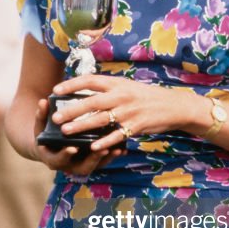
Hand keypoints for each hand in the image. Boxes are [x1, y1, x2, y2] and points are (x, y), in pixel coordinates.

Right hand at [31, 97, 123, 175]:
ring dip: (106, 159)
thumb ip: (42, 114)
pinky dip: (112, 156)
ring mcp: (81, 165)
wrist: (50, 145)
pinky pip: (103, 162)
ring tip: (116, 148)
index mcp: (52, 158)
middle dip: (93, 159)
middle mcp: (68, 166)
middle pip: (82, 168)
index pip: (59, 160)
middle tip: (102, 150)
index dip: (65, 155)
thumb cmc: (45, 133)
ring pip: (96, 166)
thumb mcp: (41, 124)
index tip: (73, 148)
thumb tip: (42, 102)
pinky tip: (122, 149)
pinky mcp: (92, 162)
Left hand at [51, 74, 202, 149]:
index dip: (71, 85)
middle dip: (71, 110)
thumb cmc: (147, 96)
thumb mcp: (127, 87)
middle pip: (91, 102)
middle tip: (55, 117)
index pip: (89, 80)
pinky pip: (117, 135)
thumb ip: (108, 89)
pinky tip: (92, 147)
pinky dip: (105, 141)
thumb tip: (85, 91)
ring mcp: (128, 111)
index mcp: (117, 83)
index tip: (55, 90)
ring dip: (81, 126)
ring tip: (66, 132)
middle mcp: (121, 95)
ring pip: (100, 119)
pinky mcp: (136, 126)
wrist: (174, 105)